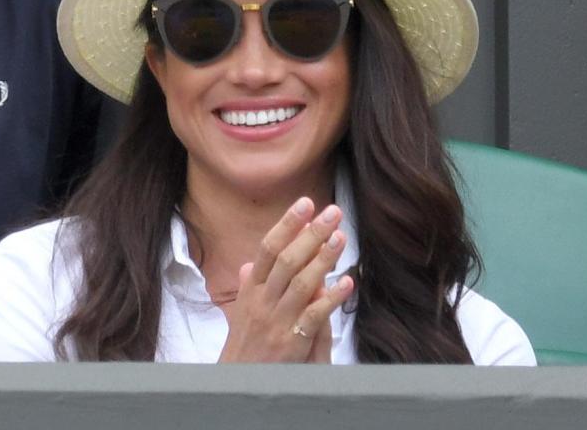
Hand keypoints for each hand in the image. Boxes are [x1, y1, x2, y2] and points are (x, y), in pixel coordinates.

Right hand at [217, 197, 354, 362]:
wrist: (239, 384)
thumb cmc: (245, 345)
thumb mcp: (241, 313)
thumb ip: (249, 287)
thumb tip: (250, 264)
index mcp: (251, 290)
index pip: (268, 249)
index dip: (287, 224)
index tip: (306, 203)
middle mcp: (262, 302)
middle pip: (287, 260)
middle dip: (311, 233)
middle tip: (332, 212)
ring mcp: (276, 321)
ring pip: (301, 284)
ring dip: (323, 259)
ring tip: (341, 237)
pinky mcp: (291, 342)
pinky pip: (314, 316)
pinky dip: (331, 298)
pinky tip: (347, 283)